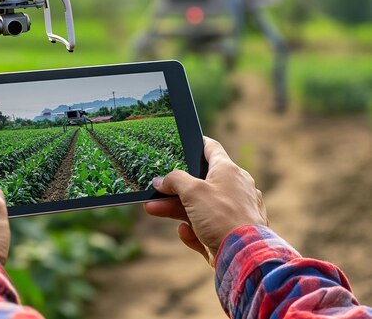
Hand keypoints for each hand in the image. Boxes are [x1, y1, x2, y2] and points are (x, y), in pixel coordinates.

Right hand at [144, 136, 267, 263]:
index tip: (185, 140)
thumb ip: (174, 180)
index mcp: (229, 171)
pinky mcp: (229, 233)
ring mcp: (233, 212)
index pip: (212, 150)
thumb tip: (161, 180)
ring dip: (174, 208)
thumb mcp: (193, 191)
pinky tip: (186, 232)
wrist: (244, 255)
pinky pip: (205, 227)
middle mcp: (234, 189)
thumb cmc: (222, 216)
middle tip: (155, 188)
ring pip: (198, 206)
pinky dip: (193, 230)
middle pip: (198, 182)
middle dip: (174, 187)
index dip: (197, 143)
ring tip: (152, 209)